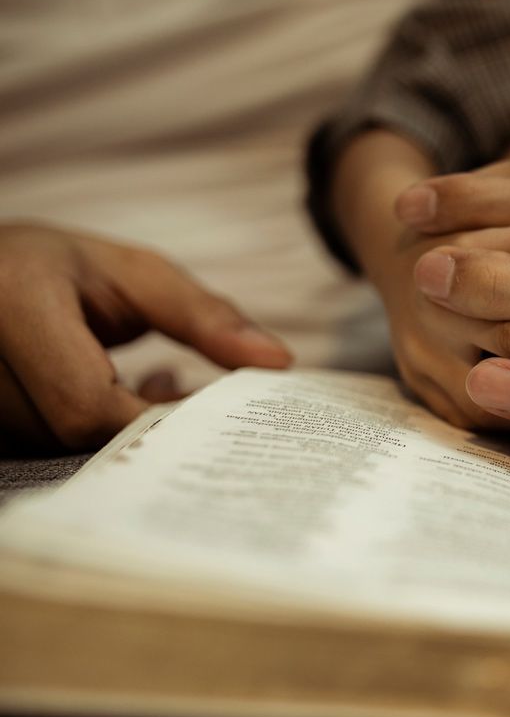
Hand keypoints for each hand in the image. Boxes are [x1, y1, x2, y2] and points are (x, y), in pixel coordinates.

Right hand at [0, 222, 290, 453]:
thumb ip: (203, 317)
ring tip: (160, 383)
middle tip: (193, 395)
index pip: (86, 401)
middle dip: (145, 426)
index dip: (153, 418)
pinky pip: (42, 448)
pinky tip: (123, 398)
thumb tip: (277, 361)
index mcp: (14, 304)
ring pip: (60, 449)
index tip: (209, 407)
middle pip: (74, 434)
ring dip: (119, 430)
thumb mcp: (136, 274)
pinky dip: (92, 434)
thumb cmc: (61, 268)